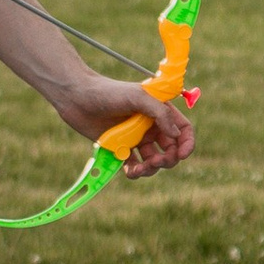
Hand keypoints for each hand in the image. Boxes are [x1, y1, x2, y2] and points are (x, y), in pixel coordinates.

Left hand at [62, 79, 196, 176]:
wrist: (77, 97)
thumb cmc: (107, 92)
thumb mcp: (137, 96)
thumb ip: (159, 112)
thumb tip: (176, 134)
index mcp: (159, 112)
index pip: (182, 129)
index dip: (187, 143)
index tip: (183, 154)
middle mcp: (150, 126)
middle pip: (170, 149)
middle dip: (168, 159)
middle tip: (156, 161)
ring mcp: (135, 138)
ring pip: (153, 161)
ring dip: (151, 169)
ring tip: (140, 168)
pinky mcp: (120, 148)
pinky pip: (134, 165)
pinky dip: (135, 172)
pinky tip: (131, 171)